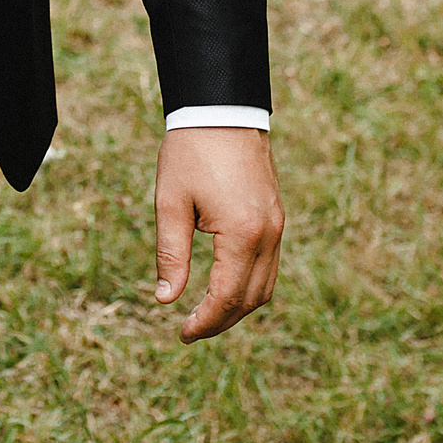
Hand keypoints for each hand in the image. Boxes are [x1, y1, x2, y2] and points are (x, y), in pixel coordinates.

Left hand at [152, 126, 282, 341]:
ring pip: (265, 286)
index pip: (228, 297)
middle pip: (251, 299)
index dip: (205, 321)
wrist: (221, 109)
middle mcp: (269, 234)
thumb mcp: (171, 203)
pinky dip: (249, 284)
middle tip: (190, 330)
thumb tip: (165, 300)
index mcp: (243, 234)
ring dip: (238, 307)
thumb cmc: (190, 152)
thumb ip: (171, 255)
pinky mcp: (276, 216)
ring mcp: (277, 225)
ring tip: (206, 314)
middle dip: (221, 320)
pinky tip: (224, 286)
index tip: (182, 334)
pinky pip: (269, 265)